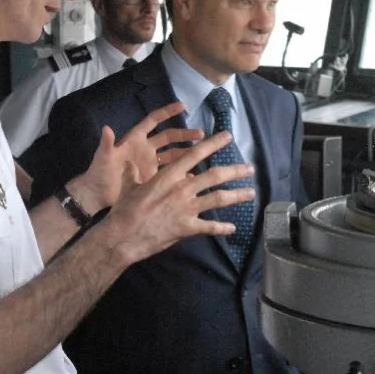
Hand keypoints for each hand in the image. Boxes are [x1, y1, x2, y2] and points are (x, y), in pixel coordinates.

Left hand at [67, 102, 203, 210]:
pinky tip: (193, 175)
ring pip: (173, 155)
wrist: (97, 194)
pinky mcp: (151, 178)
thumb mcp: (102, 157)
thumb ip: (106, 144)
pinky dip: (181, 173)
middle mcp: (145, 149)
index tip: (182, 106)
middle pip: (169, 137)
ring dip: (186, 152)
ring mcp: (149, 164)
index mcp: (134, 139)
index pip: (153, 121)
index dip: (166, 112)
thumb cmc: (98, 172)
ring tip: (202, 152)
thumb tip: (106, 128)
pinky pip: (170, 173)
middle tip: (201, 135)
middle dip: (184, 134)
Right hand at [97, 131, 255, 265]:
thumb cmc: (124, 209)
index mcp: (169, 175)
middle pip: (215, 176)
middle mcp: (182, 189)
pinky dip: (222, 228)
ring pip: (218, 199)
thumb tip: (130, 163)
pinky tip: (233, 228)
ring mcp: (186, 209)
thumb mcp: (129, 186)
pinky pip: (209, 227)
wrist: (123, 236)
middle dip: (235, 170)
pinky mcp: (187, 228)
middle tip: (250, 168)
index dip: (214, 144)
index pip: (196, 154)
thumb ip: (134, 173)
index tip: (227, 136)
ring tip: (251, 193)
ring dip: (237, 195)